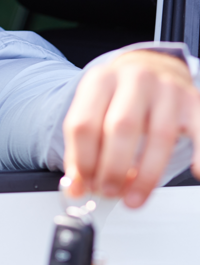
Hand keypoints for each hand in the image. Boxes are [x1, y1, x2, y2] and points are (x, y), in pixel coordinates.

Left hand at [63, 50, 199, 207]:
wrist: (152, 66)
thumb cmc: (118, 96)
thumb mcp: (92, 110)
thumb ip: (81, 148)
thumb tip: (76, 188)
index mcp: (100, 80)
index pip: (84, 123)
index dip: (82, 160)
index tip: (84, 183)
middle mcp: (134, 79)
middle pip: (121, 128)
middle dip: (112, 169)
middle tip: (108, 192)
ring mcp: (166, 89)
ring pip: (159, 136)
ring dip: (144, 176)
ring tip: (132, 198)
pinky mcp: (192, 101)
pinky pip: (199, 130)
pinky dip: (199, 154)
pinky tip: (195, 173)